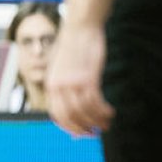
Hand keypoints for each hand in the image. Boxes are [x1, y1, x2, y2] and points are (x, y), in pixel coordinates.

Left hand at [46, 21, 114, 136]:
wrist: (80, 28)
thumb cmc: (74, 48)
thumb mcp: (62, 68)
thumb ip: (64, 86)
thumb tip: (70, 104)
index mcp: (51, 85)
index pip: (56, 115)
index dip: (69, 127)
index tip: (81, 133)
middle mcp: (59, 86)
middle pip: (70, 117)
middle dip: (84, 129)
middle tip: (96, 133)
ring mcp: (72, 82)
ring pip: (84, 111)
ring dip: (97, 121)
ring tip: (107, 123)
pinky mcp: (87, 77)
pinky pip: (95, 102)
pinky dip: (103, 111)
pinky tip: (110, 112)